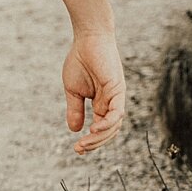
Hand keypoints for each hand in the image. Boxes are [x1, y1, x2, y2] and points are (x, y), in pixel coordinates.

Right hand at [62, 30, 125, 153]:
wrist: (87, 40)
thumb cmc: (80, 62)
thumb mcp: (73, 91)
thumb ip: (75, 110)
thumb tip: (75, 130)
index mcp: (102, 103)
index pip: (100, 128)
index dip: (91, 141)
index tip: (77, 150)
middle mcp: (112, 102)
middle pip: (109, 131)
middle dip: (95, 143)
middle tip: (79, 149)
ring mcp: (116, 97)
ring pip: (114, 125)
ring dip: (100, 137)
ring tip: (84, 143)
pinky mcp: (118, 89)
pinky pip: (116, 112)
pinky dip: (107, 123)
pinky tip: (94, 129)